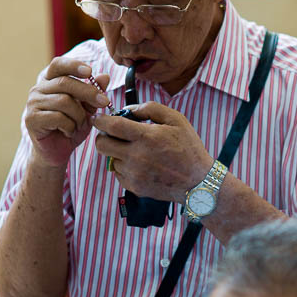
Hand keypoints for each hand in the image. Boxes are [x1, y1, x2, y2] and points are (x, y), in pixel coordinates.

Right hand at [23, 58, 112, 168]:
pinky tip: (68, 132)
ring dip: (78, 116)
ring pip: (64, 101)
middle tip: (104, 102)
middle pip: (65, 83)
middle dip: (88, 92)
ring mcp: (33, 103)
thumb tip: (105, 77)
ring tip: (79, 125)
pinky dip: (69, 126)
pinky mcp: (31, 119)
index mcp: (50, 81)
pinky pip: (58, 117)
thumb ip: (94, 93)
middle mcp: (38, 89)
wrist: (57, 152)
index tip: (89, 72)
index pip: (58, 65)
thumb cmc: (71, 127)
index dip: (73, 65)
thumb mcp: (87, 109)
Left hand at [92, 102, 213, 202]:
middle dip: (103, 136)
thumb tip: (129, 109)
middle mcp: (137, 156)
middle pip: (102, 145)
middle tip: (113, 134)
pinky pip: (119, 173)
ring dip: (117, 152)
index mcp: (147, 137)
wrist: (198, 182)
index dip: (100, 120)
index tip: (98, 118)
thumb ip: (151, 108)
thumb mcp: (176, 120)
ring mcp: (135, 174)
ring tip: (135, 151)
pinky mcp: (135, 187)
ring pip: (111, 159)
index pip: (111, 126)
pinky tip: (140, 164)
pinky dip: (125, 167)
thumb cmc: (189, 148)